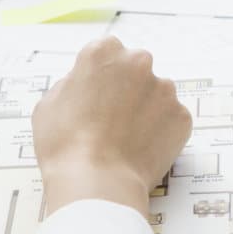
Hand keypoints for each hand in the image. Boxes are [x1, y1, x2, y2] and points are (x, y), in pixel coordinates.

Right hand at [32, 37, 192, 215]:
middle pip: (136, 68)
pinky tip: (141, 149)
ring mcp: (165, 89)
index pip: (107, 52)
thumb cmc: (65, 144)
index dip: (100, 75)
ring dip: (146, 109)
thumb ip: (74, 83)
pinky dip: (160, 131)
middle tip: (112, 118)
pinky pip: (171, 119)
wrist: (97, 181)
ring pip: (156, 94)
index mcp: (104, 53)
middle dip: (127, 87)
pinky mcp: (182, 115)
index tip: (96, 94)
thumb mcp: (50, 103)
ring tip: (126, 138)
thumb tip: (86, 83)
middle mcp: (139, 62)